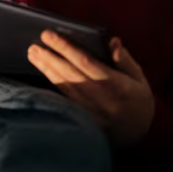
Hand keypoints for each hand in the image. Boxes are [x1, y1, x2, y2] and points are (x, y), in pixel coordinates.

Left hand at [27, 31, 154, 146]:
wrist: (139, 136)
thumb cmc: (139, 103)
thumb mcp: (139, 79)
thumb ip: (125, 60)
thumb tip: (113, 42)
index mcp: (114, 84)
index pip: (84, 61)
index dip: (64, 47)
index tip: (49, 35)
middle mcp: (99, 97)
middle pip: (68, 73)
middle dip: (49, 57)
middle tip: (33, 45)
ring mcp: (89, 110)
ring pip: (63, 86)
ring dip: (46, 69)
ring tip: (33, 55)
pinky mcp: (82, 119)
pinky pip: (64, 99)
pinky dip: (51, 86)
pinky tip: (42, 75)